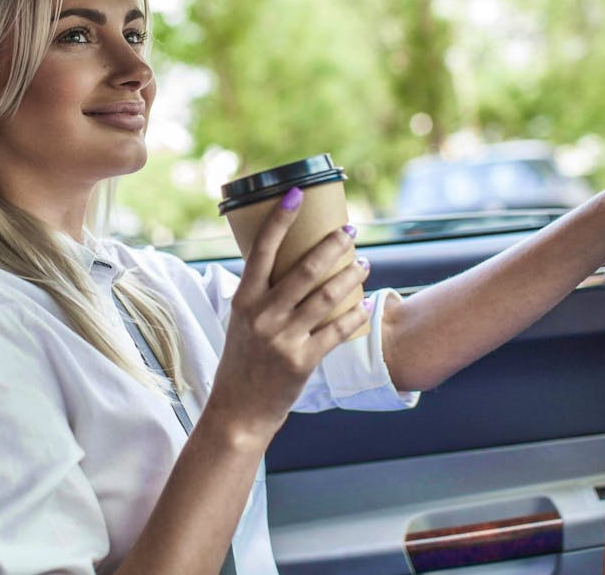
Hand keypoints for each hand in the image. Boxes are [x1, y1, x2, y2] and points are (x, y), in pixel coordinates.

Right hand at [205, 188, 370, 443]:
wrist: (238, 411)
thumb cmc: (240, 361)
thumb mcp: (240, 322)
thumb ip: (259, 294)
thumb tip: (283, 261)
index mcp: (243, 299)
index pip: (262, 249)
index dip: (280, 219)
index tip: (296, 194)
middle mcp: (262, 315)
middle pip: (306, 268)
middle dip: (333, 244)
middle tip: (351, 229)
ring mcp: (284, 338)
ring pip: (327, 296)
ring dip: (351, 275)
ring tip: (365, 263)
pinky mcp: (303, 360)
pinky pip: (336, 330)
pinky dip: (354, 314)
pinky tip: (365, 303)